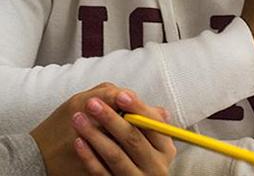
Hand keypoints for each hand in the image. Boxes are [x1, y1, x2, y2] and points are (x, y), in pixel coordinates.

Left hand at [30, 82, 175, 175]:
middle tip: (92, 103)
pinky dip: (88, 156)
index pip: (153, 124)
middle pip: (132, 139)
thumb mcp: (152, 141)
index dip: (137, 108)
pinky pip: (100, 172)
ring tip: (78, 119)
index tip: (120, 95)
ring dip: (95, 135)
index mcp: (165, 149)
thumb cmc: (141, 155)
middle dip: (111, 118)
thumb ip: (150, 123)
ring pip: (115, 155)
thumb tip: (149, 104)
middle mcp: (155, 166)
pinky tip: (78, 142)